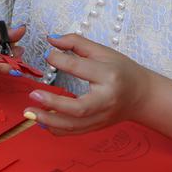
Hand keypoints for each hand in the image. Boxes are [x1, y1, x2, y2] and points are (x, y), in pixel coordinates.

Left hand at [22, 34, 152, 134]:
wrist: (142, 96)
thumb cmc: (122, 70)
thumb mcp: (103, 52)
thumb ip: (77, 43)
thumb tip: (51, 39)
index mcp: (109, 76)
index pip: (80, 68)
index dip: (60, 60)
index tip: (48, 55)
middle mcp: (105, 100)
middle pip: (78, 107)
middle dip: (53, 103)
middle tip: (33, 95)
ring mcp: (101, 117)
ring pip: (73, 125)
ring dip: (48, 120)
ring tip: (29, 112)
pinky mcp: (96, 127)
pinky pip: (73, 132)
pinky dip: (55, 129)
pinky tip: (41, 121)